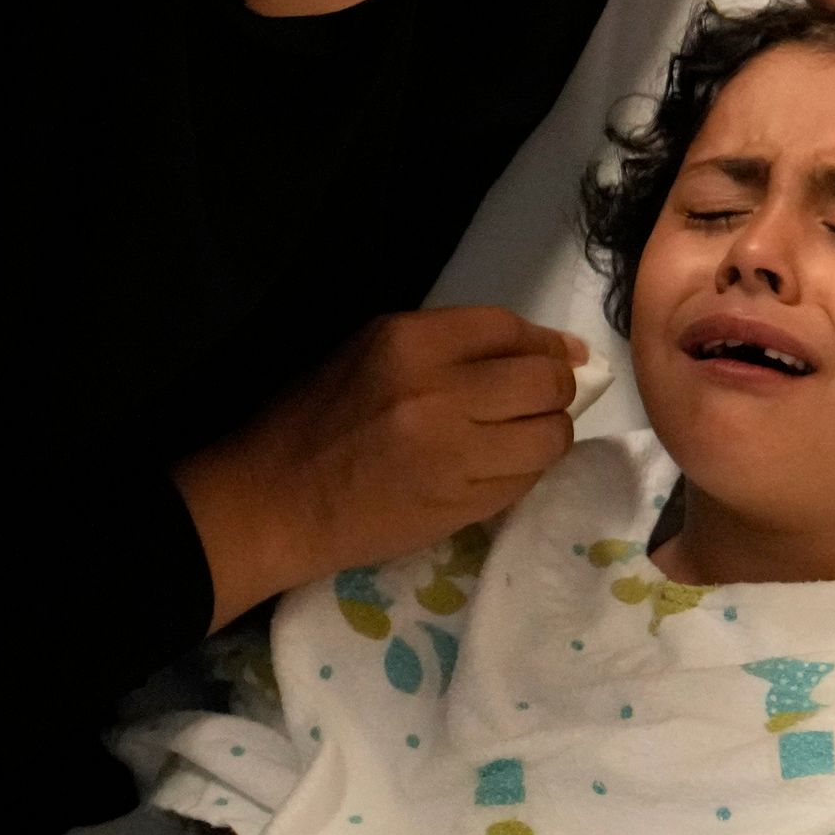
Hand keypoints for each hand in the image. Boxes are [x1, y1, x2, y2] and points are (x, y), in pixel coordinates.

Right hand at [176, 308, 587, 627]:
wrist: (272, 504)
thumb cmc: (312, 422)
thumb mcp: (367, 354)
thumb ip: (448, 346)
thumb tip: (545, 349)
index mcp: (407, 342)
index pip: (509, 329)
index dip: (546, 343)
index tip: (561, 356)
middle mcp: (438, 392)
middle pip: (544, 381)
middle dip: (556, 390)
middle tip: (538, 403)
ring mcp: (454, 454)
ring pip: (549, 436)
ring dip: (546, 436)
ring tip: (517, 440)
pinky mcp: (461, 505)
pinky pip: (526, 481)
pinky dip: (524, 473)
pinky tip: (494, 470)